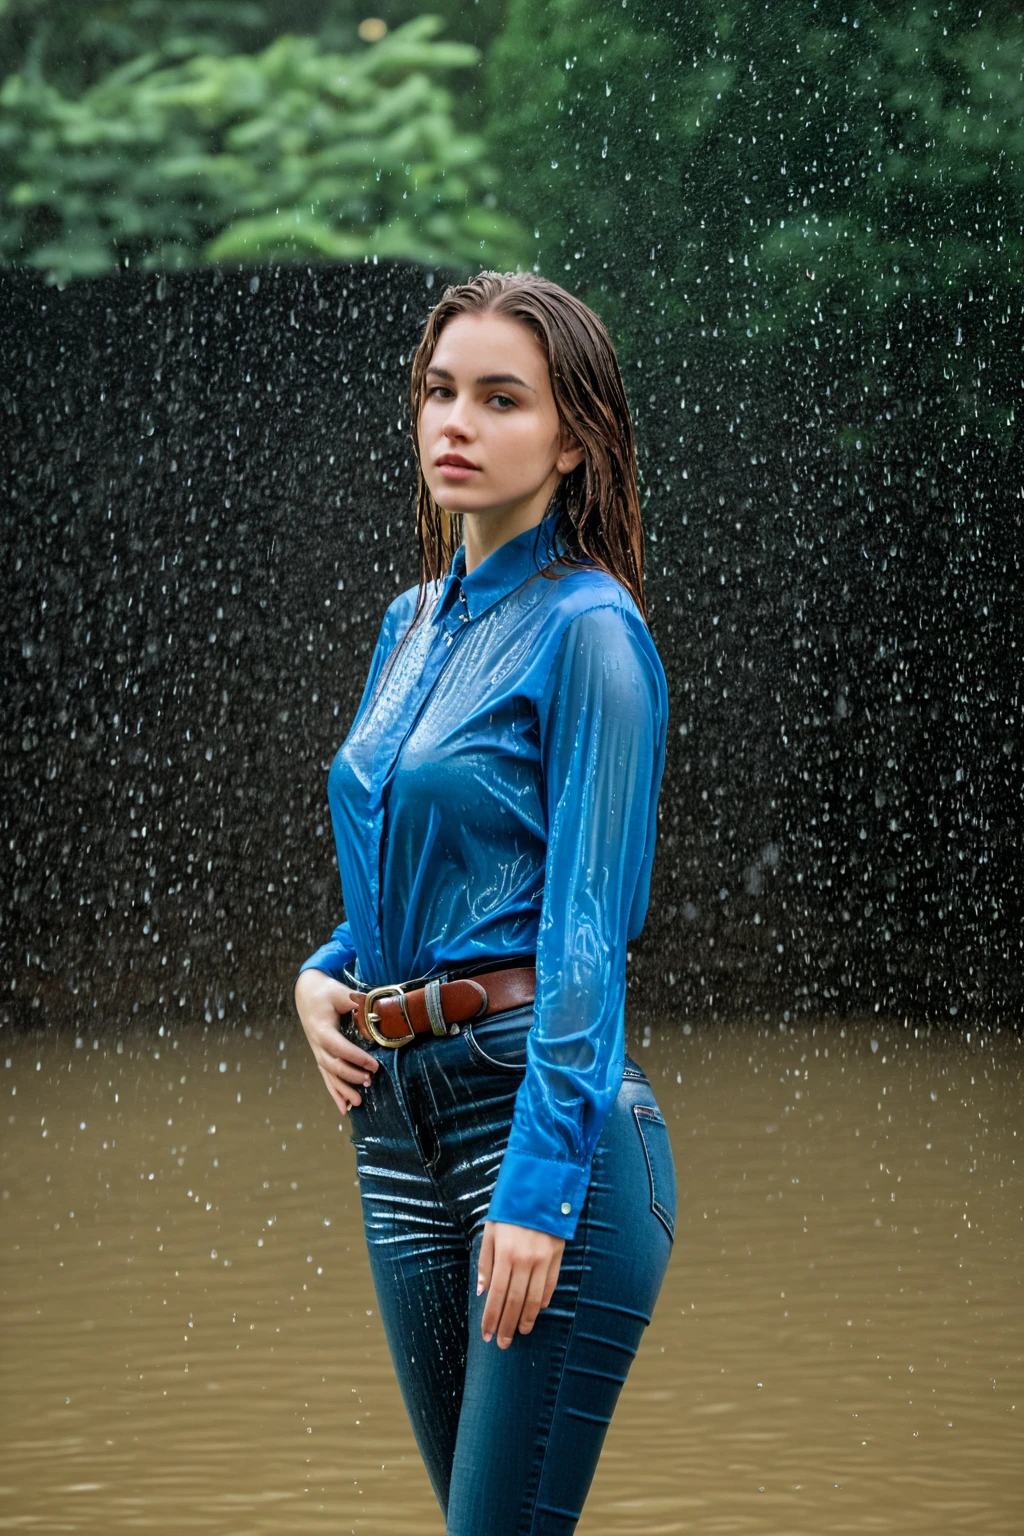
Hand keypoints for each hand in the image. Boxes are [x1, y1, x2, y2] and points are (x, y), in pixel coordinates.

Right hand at [294, 969, 378, 1115]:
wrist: (306, 992)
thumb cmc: (325, 992)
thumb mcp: (341, 992)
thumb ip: (357, 1000)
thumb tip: (378, 1008)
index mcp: (321, 1029)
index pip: (338, 1047)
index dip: (356, 1058)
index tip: (373, 1065)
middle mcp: (316, 1044)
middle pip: (332, 1065)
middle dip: (351, 1076)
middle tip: (370, 1081)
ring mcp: (317, 1051)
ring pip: (328, 1075)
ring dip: (343, 1090)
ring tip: (358, 1103)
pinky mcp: (320, 1055)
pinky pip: (326, 1077)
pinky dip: (335, 1092)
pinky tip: (344, 1107)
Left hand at [477, 1220, 564, 1348]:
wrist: (539, 1188)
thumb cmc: (509, 1210)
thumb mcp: (490, 1231)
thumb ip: (485, 1262)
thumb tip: (482, 1292)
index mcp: (505, 1254)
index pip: (496, 1295)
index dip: (491, 1318)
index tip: (487, 1334)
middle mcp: (525, 1261)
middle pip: (515, 1302)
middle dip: (507, 1326)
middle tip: (502, 1343)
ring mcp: (543, 1260)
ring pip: (534, 1299)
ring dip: (526, 1319)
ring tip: (519, 1333)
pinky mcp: (557, 1257)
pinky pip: (550, 1286)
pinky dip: (542, 1302)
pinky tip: (535, 1311)